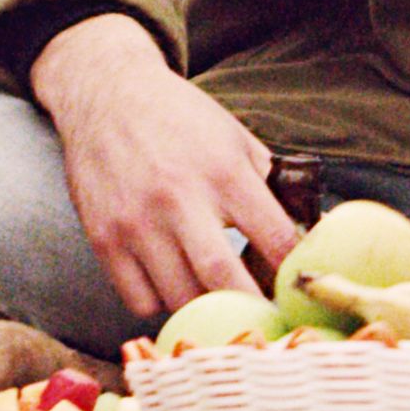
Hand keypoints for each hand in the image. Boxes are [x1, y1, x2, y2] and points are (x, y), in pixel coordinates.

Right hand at [31, 13, 308, 322]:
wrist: (106, 95)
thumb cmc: (180, 119)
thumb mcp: (235, 138)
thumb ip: (269, 185)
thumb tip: (306, 233)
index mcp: (223, 171)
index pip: (275, 238)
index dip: (293, 272)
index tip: (298, 287)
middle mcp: (178, 198)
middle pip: (224, 279)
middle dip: (252, 307)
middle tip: (263, 315)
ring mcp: (136, 222)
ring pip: (179, 298)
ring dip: (205, 308)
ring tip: (217, 297)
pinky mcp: (104, 239)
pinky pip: (140, 300)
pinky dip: (161, 302)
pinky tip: (171, 282)